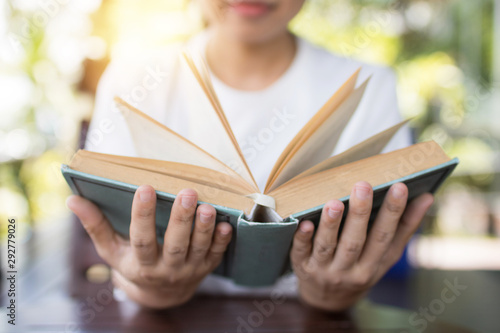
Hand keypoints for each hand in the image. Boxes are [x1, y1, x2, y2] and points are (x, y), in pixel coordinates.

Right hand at [66, 186, 231, 308]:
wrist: (160, 294)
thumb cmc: (132, 264)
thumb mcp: (111, 250)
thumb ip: (95, 225)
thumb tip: (72, 200)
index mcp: (140, 264)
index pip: (141, 239)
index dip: (142, 215)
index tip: (144, 188)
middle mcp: (166, 269)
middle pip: (175, 244)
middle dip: (181, 219)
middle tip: (187, 192)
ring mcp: (188, 270)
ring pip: (198, 249)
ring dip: (204, 228)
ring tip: (208, 206)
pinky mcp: (206, 268)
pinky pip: (216, 256)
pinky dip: (221, 242)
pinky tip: (227, 225)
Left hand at [290, 181, 433, 310]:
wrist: (328, 300)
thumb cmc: (361, 268)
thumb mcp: (385, 256)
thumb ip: (404, 228)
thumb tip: (427, 197)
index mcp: (373, 265)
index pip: (385, 237)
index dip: (394, 212)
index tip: (401, 187)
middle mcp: (349, 270)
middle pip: (355, 241)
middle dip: (360, 213)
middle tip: (363, 185)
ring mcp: (324, 270)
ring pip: (328, 246)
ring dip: (331, 224)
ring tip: (335, 202)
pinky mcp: (302, 267)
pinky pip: (300, 252)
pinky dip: (302, 238)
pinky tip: (304, 222)